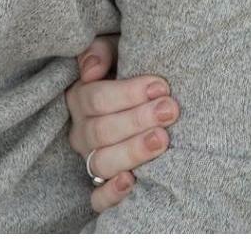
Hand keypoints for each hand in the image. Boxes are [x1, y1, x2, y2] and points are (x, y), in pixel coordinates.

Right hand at [68, 37, 179, 214]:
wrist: (150, 97)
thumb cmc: (131, 68)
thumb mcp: (117, 50)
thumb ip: (101, 51)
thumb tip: (92, 68)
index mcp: (81, 98)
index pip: (95, 99)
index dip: (128, 93)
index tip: (161, 86)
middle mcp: (82, 132)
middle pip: (101, 132)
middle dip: (138, 120)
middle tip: (169, 110)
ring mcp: (91, 160)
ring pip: (102, 163)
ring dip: (132, 152)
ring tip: (162, 139)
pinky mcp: (102, 186)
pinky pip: (98, 199)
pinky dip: (111, 194)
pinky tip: (132, 182)